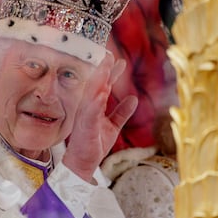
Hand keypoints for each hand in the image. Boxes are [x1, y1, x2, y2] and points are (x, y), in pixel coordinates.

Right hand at [62, 52, 137, 181]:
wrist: (83, 163)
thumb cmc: (94, 144)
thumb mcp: (113, 126)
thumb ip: (121, 112)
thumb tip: (133, 98)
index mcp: (94, 106)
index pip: (103, 85)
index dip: (110, 72)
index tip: (118, 59)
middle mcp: (88, 108)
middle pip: (95, 85)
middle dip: (102, 69)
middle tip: (109, 54)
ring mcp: (85, 116)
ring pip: (92, 94)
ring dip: (98, 80)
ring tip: (105, 67)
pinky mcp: (85, 127)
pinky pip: (90, 113)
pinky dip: (95, 103)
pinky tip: (101, 94)